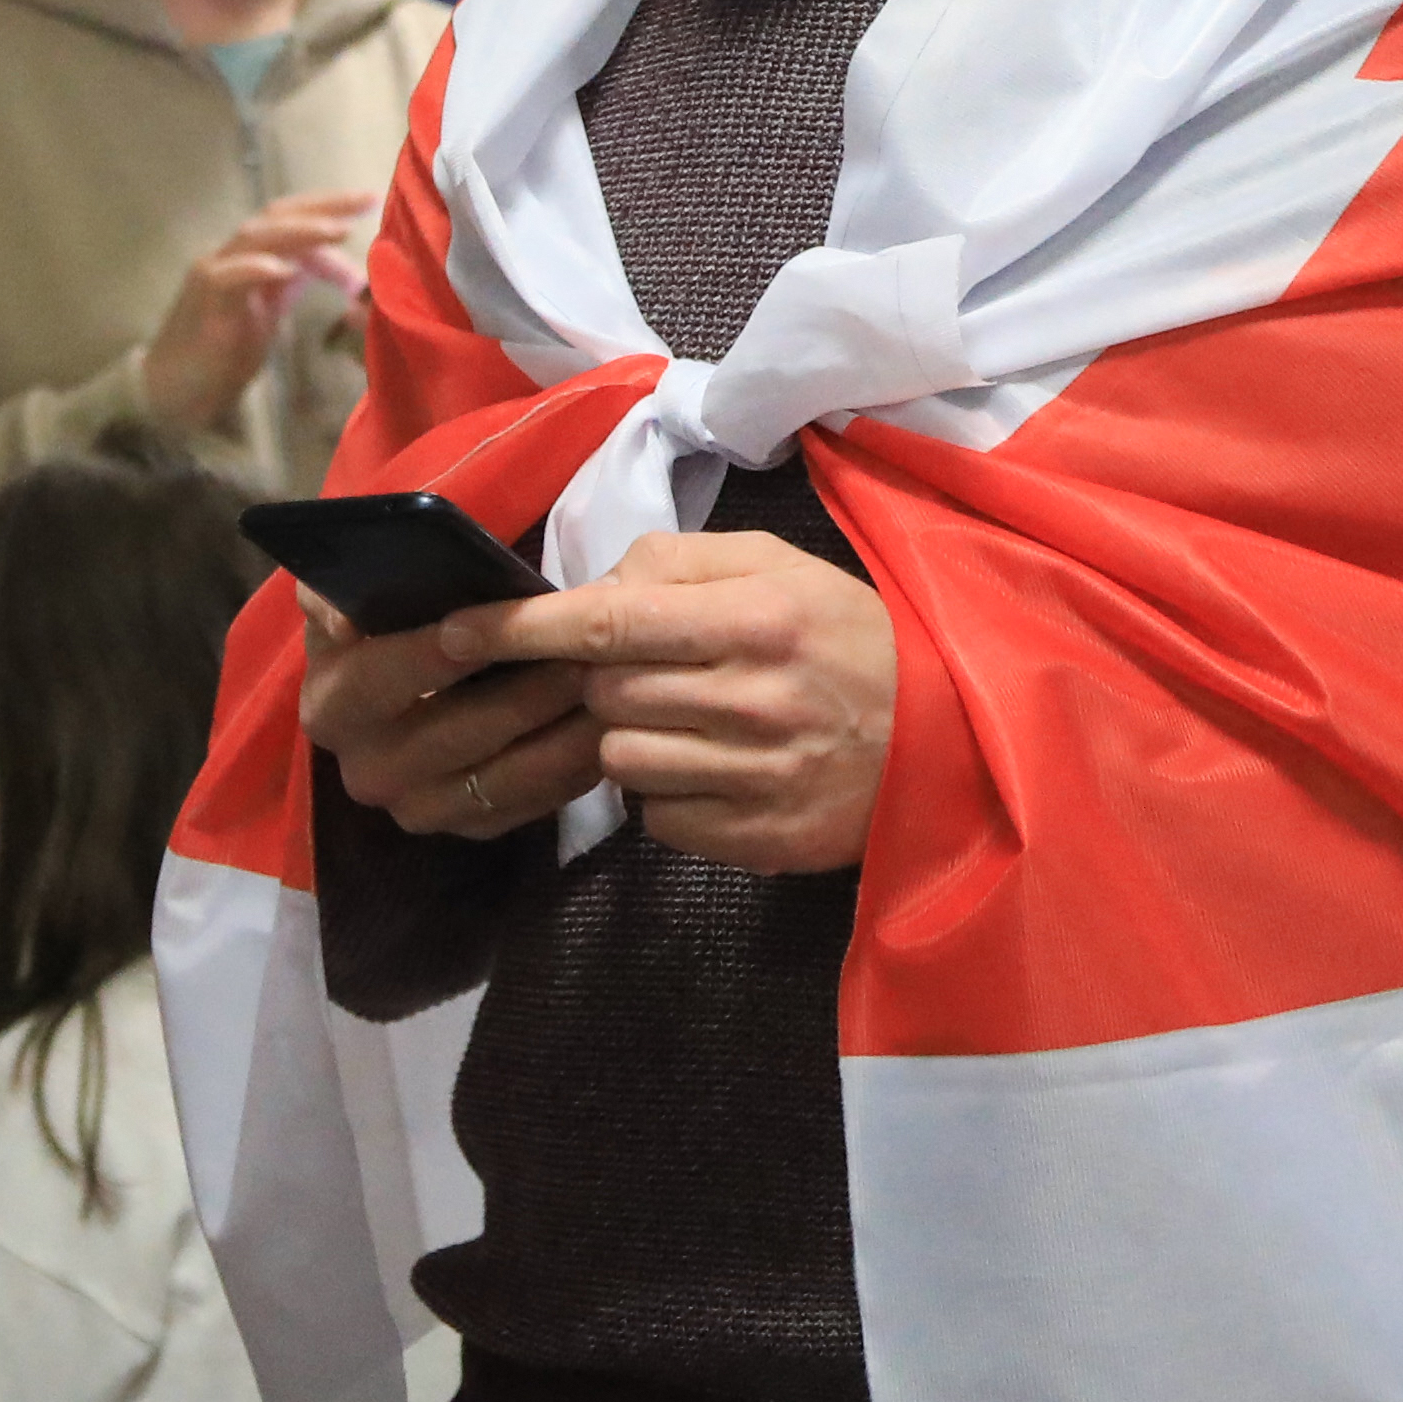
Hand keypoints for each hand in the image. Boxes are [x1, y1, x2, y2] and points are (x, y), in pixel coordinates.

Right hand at [138, 190, 377, 432]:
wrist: (174, 391)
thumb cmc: (221, 353)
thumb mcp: (267, 312)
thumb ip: (292, 284)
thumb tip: (332, 265)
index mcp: (246, 256)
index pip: (286, 216)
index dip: (326, 205)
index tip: (368, 200)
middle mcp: (228, 255)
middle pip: (274, 216)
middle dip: (322, 207)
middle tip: (364, 201)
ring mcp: (211, 276)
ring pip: (253, 239)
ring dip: (298, 232)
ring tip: (337, 230)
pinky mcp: (203, 306)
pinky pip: (226, 278)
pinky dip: (255, 268)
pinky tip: (284, 269)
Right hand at [303, 586, 601, 842]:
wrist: (400, 692)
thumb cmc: (382, 628)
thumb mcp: (344, 598)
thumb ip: (333, 595)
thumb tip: (342, 617)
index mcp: (332, 710)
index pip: (383, 680)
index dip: (436, 653)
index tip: (495, 621)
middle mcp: (368, 772)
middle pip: (458, 733)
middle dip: (526, 690)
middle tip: (584, 652)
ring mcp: (419, 810)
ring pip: (503, 777)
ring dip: (561, 732)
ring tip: (608, 686)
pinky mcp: (467, 830)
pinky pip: (529, 806)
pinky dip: (569, 770)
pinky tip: (602, 730)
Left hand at [421, 530, 897, 876]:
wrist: (946, 741)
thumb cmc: (849, 638)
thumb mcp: (780, 568)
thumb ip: (681, 561)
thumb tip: (596, 587)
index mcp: (756, 620)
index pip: (607, 623)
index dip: (522, 628)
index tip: (456, 629)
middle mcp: (753, 701)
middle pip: (604, 693)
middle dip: (599, 678)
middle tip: (646, 668)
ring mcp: (756, 779)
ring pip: (621, 760)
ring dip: (630, 737)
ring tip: (685, 719)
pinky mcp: (758, 839)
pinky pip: (659, 817)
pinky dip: (667, 793)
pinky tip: (712, 768)